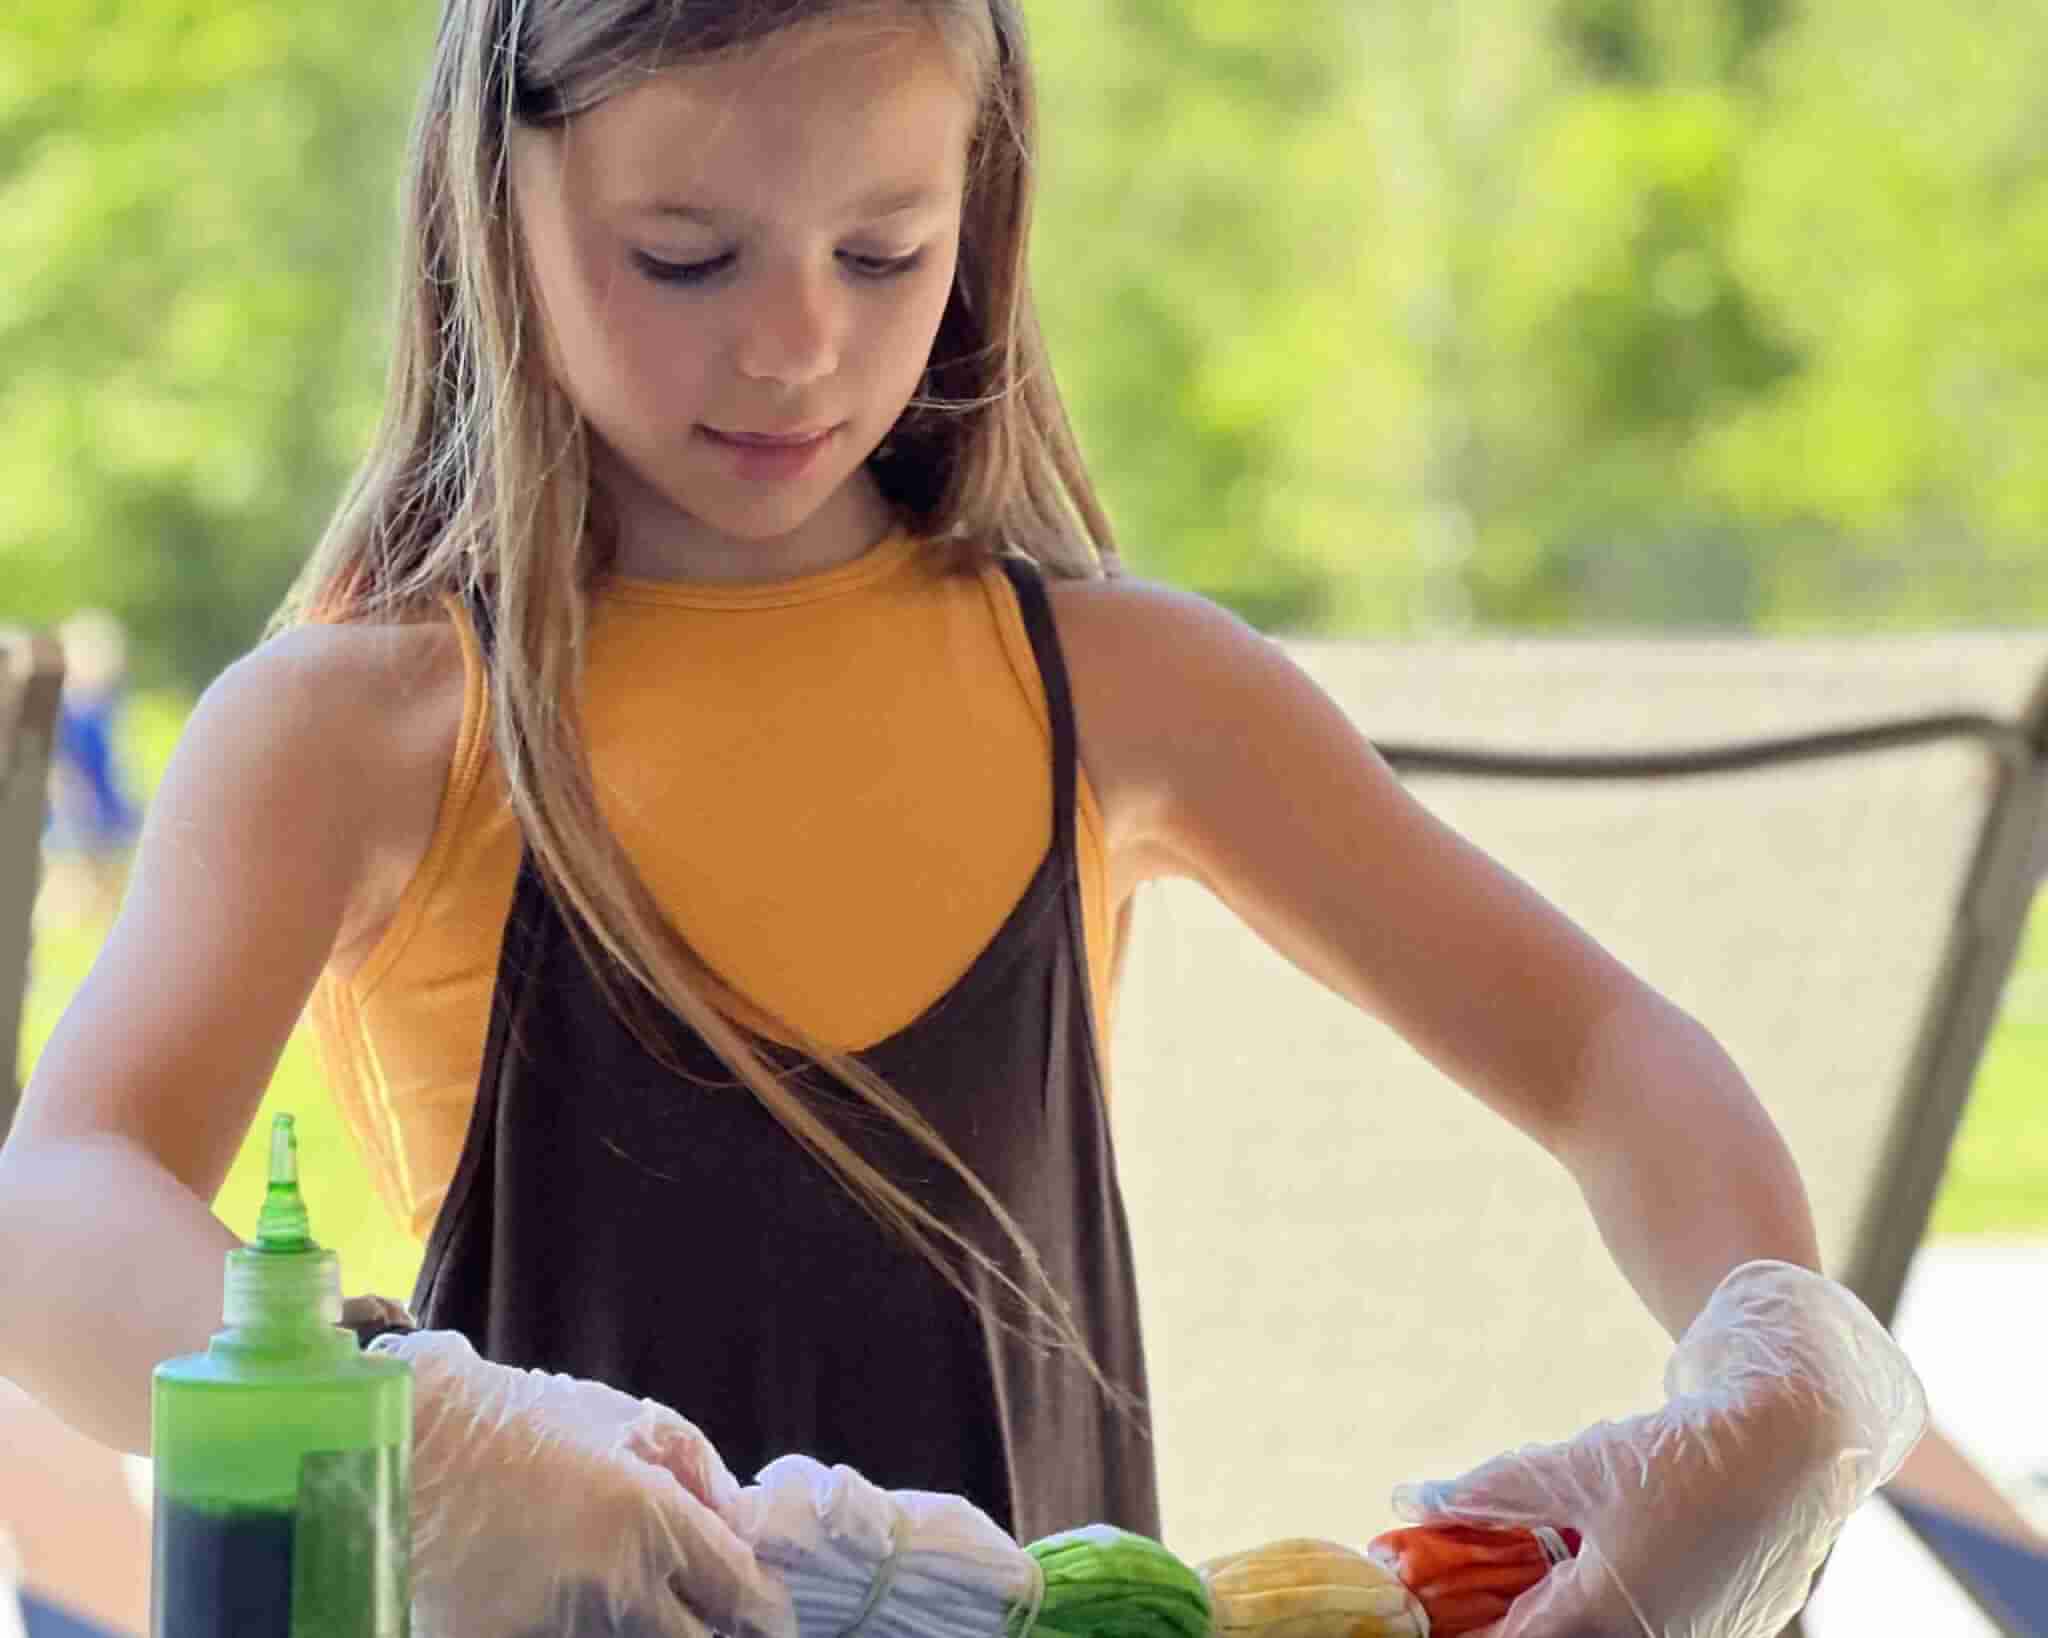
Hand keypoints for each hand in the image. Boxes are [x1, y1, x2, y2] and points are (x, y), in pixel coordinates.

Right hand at [370, 1330, 796, 1637]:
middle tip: (707, 1615)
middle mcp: (612, 1588)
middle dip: (714, 1631)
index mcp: (652, 1521)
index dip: (766, 1610)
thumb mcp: (630, 1421)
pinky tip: (565, 1606)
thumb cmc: (526, 1422)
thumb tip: (738, 1527)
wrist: (412, 1444)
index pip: (743, 1595)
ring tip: (616, 1592)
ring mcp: (554, 1629)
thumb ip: (699, 1475)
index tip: (767, 1613)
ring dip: (642, 1628)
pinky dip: (578, 1630)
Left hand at [1389, 1260, 1927, 1637]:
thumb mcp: (1573, 1468)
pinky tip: (1603, 1541)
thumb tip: (1416, 1501)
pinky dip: (1610, 1588)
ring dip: (1560, 1593)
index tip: (1424, 1602)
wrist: (1800, 1437)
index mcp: (1607, 1622)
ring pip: (1598, 1625)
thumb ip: (1491, 1493)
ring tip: (1536, 1546)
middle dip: (1508, 1603)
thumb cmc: (1683, 1455)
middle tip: (1468, 1566)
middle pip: (1554, 1634)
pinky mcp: (1726, 1625)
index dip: (1459, 1620)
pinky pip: (1645, 1615)